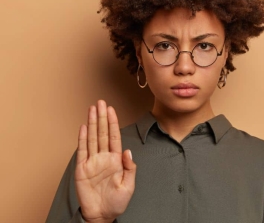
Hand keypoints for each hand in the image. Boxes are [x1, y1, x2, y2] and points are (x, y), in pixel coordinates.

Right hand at [75, 100, 135, 222]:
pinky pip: (82, 151)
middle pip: (102, 133)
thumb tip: (128, 151)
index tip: (112, 110)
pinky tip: (82, 127)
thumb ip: (130, 168)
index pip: (114, 137)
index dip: (113, 123)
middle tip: (101, 102)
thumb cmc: (116, 201)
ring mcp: (92, 162)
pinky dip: (81, 139)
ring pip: (92, 138)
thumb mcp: (129, 186)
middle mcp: (103, 157)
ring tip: (92, 109)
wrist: (102, 215)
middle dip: (102, 117)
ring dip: (92, 123)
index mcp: (116, 160)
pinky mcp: (82, 169)